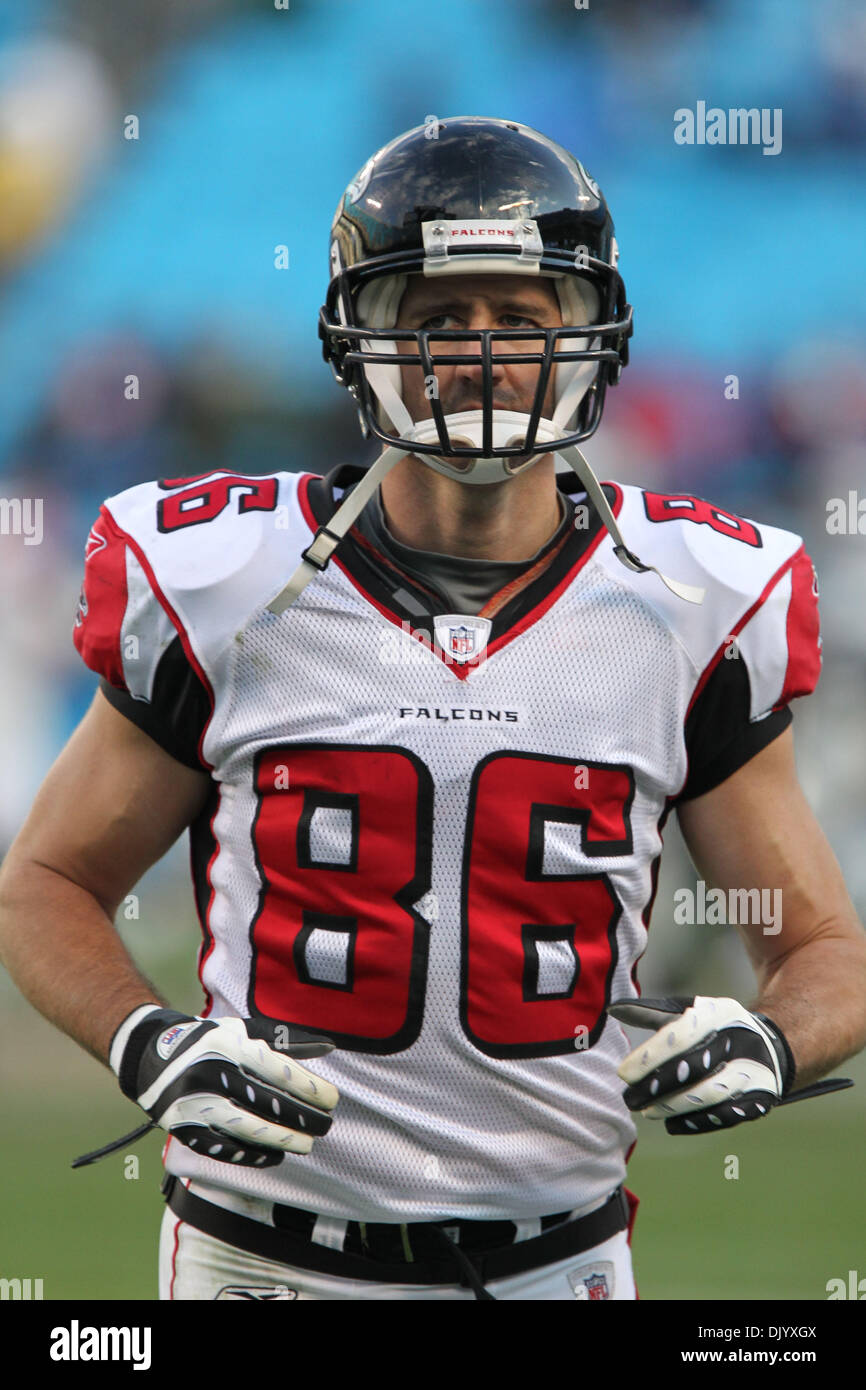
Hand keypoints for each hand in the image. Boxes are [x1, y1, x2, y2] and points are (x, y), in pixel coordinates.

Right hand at [112, 1007, 338, 1166]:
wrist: (149, 1056)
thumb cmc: (207, 1040)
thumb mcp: (242, 1030)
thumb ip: (284, 1040)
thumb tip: (329, 1047)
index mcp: (229, 1045)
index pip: (277, 1070)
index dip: (308, 1088)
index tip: (332, 1100)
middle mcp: (212, 1073)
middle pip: (266, 1101)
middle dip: (301, 1117)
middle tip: (326, 1125)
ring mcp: (196, 1103)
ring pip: (247, 1128)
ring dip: (281, 1140)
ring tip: (306, 1145)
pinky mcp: (183, 1128)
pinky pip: (222, 1148)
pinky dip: (250, 1155)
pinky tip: (274, 1157)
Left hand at [607, 995, 851, 1134]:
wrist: (772, 1046)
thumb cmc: (717, 1029)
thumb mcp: (691, 1012)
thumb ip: (653, 1014)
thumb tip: (615, 1009)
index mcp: (718, 1015)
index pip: (680, 1035)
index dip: (650, 1055)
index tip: (623, 1073)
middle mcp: (738, 1041)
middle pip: (693, 1067)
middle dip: (658, 1085)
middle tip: (630, 1097)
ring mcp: (752, 1072)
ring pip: (709, 1094)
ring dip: (674, 1106)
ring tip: (647, 1111)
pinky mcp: (760, 1099)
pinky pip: (727, 1116)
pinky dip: (697, 1122)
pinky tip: (673, 1124)